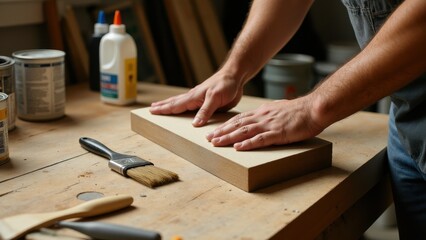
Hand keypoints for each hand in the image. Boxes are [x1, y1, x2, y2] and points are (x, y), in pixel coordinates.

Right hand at [150, 71, 243, 126]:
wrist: (235, 75)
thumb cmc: (226, 84)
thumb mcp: (216, 98)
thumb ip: (205, 111)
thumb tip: (194, 124)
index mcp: (194, 97)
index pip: (175, 105)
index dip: (164, 109)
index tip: (151, 111)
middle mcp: (194, 97)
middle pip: (175, 103)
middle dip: (163, 106)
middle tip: (150, 109)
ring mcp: (199, 98)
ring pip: (181, 102)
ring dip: (170, 105)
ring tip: (160, 106)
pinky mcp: (206, 100)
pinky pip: (191, 105)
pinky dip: (183, 106)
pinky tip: (182, 107)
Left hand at [206, 97, 323, 150]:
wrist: (314, 108)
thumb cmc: (299, 111)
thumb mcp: (279, 109)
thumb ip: (268, 113)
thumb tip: (261, 117)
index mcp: (262, 112)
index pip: (240, 119)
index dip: (226, 125)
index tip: (215, 131)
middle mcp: (262, 117)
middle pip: (238, 125)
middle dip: (222, 132)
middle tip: (209, 138)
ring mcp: (269, 125)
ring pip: (244, 131)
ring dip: (229, 137)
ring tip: (217, 143)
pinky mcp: (278, 133)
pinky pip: (260, 139)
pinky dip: (248, 143)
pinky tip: (238, 147)